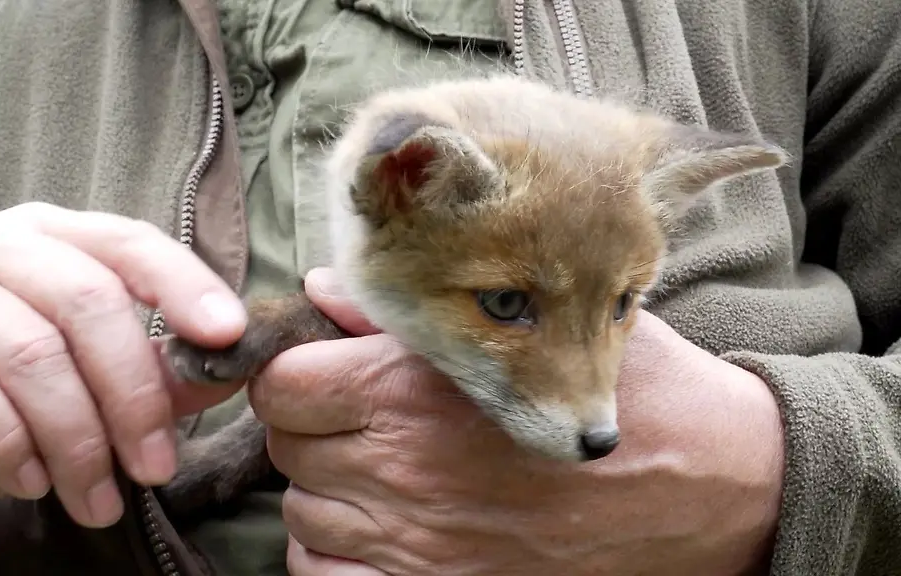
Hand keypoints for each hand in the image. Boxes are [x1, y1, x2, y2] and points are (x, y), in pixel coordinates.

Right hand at [0, 203, 245, 535]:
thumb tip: (231, 370)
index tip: (228, 336)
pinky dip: (8, 442)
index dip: (184, 284)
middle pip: (87, 298)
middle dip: (133, 394)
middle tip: (156, 467)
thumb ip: (154, 374)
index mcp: (50, 237)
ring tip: (97, 500)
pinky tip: (30, 483)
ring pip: (30, 351)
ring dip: (77, 439)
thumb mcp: (88, 392)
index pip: (129, 241)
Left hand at [251, 267, 785, 575]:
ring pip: (302, 513)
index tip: (321, 371)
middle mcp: (403, 466)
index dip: (292, 372)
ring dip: (327, 489)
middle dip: (311, 424)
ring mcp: (417, 540)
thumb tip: (322, 287)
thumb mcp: (530, 322)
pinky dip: (334, 558)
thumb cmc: (620, 390)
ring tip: (377, 471)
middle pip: (287, 444)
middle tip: (356, 416)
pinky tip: (374, 532)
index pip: (281, 383)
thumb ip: (411, 310)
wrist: (707, 484)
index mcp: (414, 387)